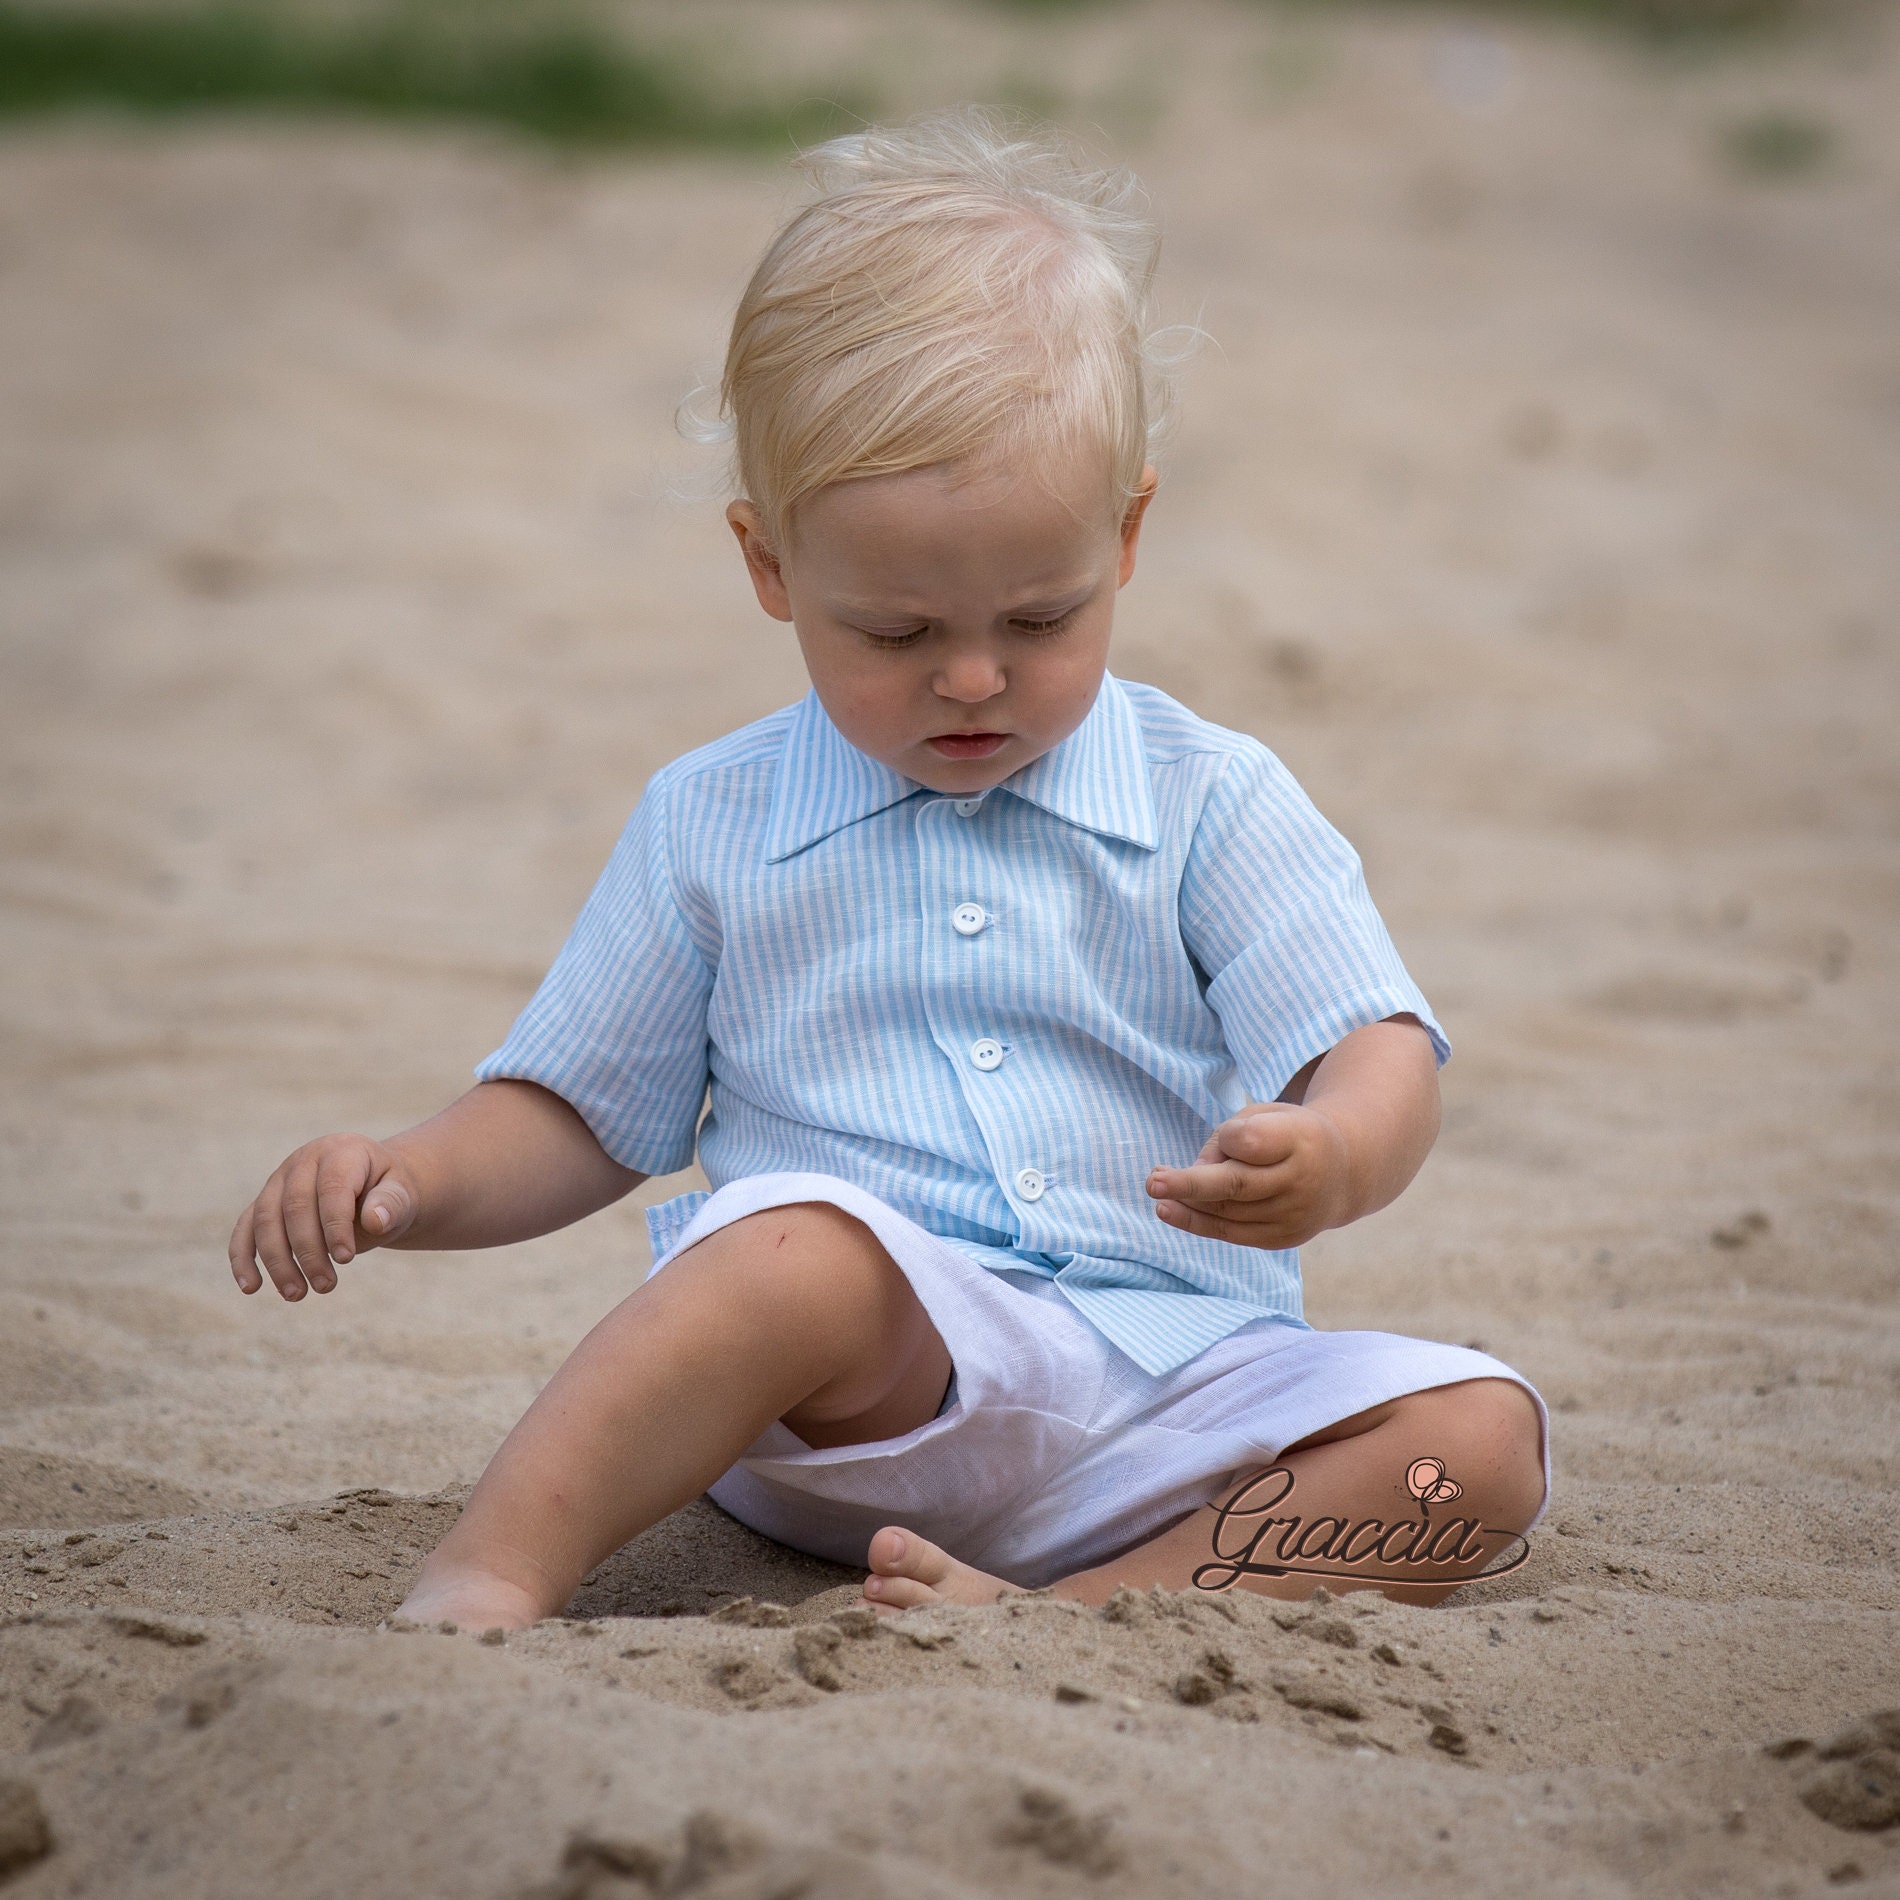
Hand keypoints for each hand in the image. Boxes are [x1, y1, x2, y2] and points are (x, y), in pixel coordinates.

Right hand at [229, 1133, 419, 1300]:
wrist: (374, 1187)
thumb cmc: (389, 1192)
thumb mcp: (403, 1193)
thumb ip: (392, 1203)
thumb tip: (375, 1221)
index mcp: (340, 1151)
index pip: (331, 1187)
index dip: (335, 1224)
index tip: (346, 1259)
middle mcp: (303, 1161)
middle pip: (294, 1206)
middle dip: (307, 1250)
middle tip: (326, 1286)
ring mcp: (279, 1181)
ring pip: (265, 1220)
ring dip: (277, 1261)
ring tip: (297, 1295)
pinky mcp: (264, 1203)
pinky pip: (245, 1229)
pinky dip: (242, 1258)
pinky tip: (251, 1287)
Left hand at [1145, 1103, 1352, 1250]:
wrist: (1342, 1173)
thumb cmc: (1288, 1135)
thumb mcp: (1264, 1117)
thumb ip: (1228, 1138)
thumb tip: (1193, 1175)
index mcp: (1301, 1139)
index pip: (1251, 1142)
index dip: (1230, 1138)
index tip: (1228, 1136)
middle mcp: (1301, 1181)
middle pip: (1237, 1185)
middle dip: (1190, 1185)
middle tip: (1153, 1182)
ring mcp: (1294, 1216)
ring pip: (1229, 1212)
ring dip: (1187, 1203)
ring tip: (1157, 1189)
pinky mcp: (1284, 1239)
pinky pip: (1232, 1233)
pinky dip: (1197, 1222)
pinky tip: (1170, 1210)